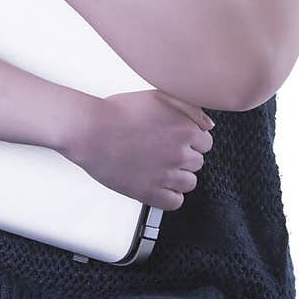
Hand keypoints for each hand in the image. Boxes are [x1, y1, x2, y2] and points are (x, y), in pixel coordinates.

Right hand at [62, 89, 213, 209]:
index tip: (176, 141)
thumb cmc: (117, 112)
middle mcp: (180, 153)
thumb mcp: (159, 96)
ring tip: (158, 168)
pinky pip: (175, 202)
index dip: (190, 141)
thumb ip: (189, 108)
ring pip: (189, 183)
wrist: (90, 130)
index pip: (205, 143)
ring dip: (177, 177)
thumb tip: (208, 124)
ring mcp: (167, 174)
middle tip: (162, 152)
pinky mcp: (151, 192)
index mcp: (186, 129)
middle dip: (183, 158)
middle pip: (197, 163)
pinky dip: (169, 196)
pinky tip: (157, 185)